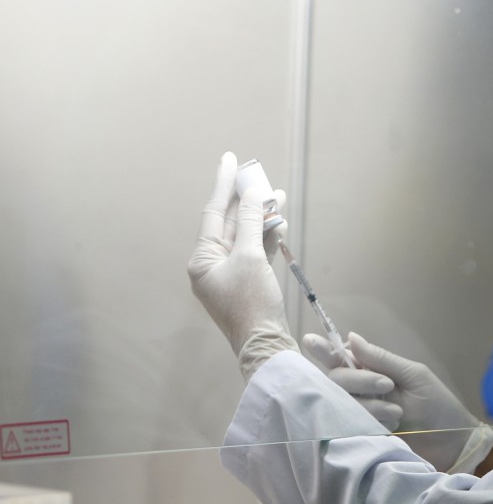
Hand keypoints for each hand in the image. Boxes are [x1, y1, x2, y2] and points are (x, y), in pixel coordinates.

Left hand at [188, 151, 297, 379]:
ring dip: (262, 218)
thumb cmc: (252, 302)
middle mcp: (211, 264)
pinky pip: (255, 252)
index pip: (214, 212)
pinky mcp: (247, 283)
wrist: (265, 345)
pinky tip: (279, 223)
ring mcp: (229, 275)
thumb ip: (252, 222)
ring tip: (278, 197)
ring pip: (245, 237)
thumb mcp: (251, 257)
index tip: (230, 158)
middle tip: (260, 176)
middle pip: (230, 223)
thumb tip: (254, 194)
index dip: (224, 184)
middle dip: (248, 201)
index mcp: (202, 258)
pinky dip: (266, 238)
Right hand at [303, 331, 492, 472]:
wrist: (453, 445)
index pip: (342, 358)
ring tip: (399, 415)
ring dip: (372, 406)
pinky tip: (389, 428)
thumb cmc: (438, 406)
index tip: (311, 340)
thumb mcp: (414, 376)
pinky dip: (369, 423)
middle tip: (388, 386)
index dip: (324, 350)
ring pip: (343, 403)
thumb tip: (349, 337)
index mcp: (373, 372)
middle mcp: (362, 392)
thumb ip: (381, 359)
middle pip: (338, 380)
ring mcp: (360, 415)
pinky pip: (348, 427)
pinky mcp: (362, 437)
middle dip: (360, 380)